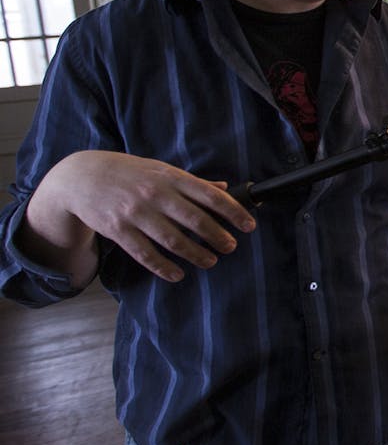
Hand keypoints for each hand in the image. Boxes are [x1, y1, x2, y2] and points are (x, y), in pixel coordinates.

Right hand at [20, 150, 255, 283]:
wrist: (82, 177)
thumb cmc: (129, 173)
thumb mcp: (161, 170)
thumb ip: (192, 182)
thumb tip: (223, 189)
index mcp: (171, 177)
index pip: (210, 195)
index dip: (233, 211)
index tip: (249, 225)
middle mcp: (155, 195)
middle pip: (195, 220)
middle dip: (218, 236)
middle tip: (231, 247)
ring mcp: (136, 214)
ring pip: (173, 240)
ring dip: (196, 254)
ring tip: (210, 261)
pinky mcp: (118, 231)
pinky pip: (145, 254)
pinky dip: (164, 267)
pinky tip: (178, 274)